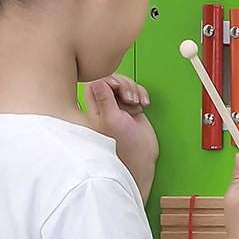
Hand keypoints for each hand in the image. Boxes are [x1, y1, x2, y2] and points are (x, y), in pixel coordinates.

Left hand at [85, 74, 158, 203]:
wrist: (142, 158)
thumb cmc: (126, 146)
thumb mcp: (113, 120)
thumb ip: (104, 99)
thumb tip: (96, 80)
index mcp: (95, 108)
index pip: (95, 81)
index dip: (108, 79)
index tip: (118, 88)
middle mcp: (105, 105)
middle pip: (111, 79)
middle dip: (124, 84)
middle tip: (129, 98)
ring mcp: (119, 106)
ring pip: (125, 84)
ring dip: (134, 89)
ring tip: (137, 103)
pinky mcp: (132, 108)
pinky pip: (136, 91)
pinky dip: (142, 93)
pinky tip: (144, 104)